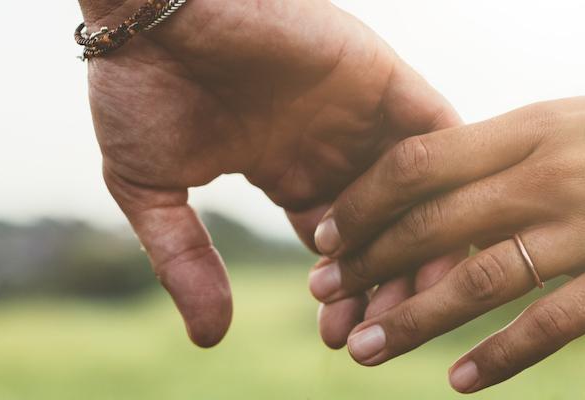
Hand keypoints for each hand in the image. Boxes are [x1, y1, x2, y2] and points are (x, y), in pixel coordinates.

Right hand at [79, 0, 458, 346]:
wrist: (152, 5)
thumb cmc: (140, 81)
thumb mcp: (150, 185)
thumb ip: (185, 258)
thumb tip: (210, 338)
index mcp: (287, 168)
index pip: (338, 246)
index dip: (343, 294)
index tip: (338, 338)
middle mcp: (333, 145)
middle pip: (386, 229)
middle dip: (383, 286)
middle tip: (375, 333)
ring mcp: (362, 113)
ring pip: (419, 192)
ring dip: (419, 247)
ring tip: (405, 303)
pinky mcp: (384, 79)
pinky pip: (437, 135)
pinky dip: (444, 181)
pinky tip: (440, 236)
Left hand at [308, 66, 584, 391]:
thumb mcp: (573, 119)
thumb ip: (511, 153)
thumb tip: (447, 187)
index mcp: (529, 127)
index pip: (418, 164)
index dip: (361, 202)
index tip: (325, 232)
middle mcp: (547, 175)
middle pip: (431, 224)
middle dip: (366, 263)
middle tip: (325, 296)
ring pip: (477, 279)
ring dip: (413, 318)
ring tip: (366, 348)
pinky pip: (550, 325)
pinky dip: (499, 358)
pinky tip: (460, 382)